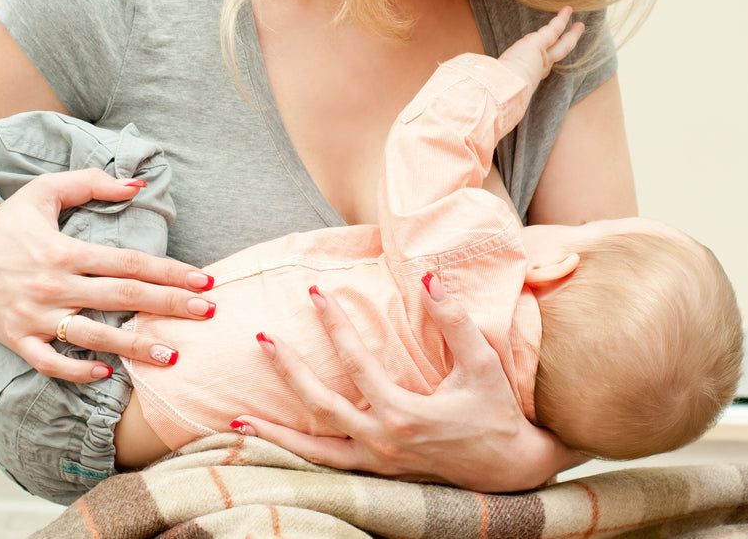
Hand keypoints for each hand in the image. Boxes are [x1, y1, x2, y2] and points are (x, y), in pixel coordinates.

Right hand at [0, 169, 215, 381]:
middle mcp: (53, 285)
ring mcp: (33, 317)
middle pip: (122, 297)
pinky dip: (78, 371)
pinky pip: (50, 362)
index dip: (169, 270)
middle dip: (169, 305)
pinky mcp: (16, 340)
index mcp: (64, 249)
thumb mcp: (44, 191)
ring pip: (93, 335)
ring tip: (173, 355)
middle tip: (209, 311)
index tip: (204, 279)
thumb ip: (91, 183)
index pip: (128, 262)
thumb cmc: (6, 223)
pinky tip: (109, 374)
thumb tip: (138, 184)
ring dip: (134, 346)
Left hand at [231, 276, 580, 491]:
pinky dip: (294, 455)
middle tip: (263, 339)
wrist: (511, 469)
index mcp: (405, 414)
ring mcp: (377, 463)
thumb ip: (454, 320)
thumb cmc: (496, 411)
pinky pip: (325, 466)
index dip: (334, 326)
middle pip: (320, 407)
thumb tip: (427, 276)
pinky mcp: (376, 472)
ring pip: (314, 450)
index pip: (357, 363)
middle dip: (289, 372)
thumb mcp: (482, 363)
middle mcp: (383, 442)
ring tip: (236, 419)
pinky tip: (268, 443)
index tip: (314, 295)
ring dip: (275, 434)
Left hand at [498, 6, 583, 97]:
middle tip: (574, 38)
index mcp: (529, 77)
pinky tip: (567, 10)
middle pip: (556, 56)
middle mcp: (538, 68)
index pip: (541, 68)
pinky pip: (553, 30)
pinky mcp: (540, 44)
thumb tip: (474, 82)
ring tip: (579, 25)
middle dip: (565, 47)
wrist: (507, 88)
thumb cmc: (499, 87)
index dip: (546, 63)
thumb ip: (493, 78)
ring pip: (561, 45)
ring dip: (570, 34)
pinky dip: (561, 19)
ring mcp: (542, 57)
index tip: (548, 61)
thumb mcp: (499, 82)